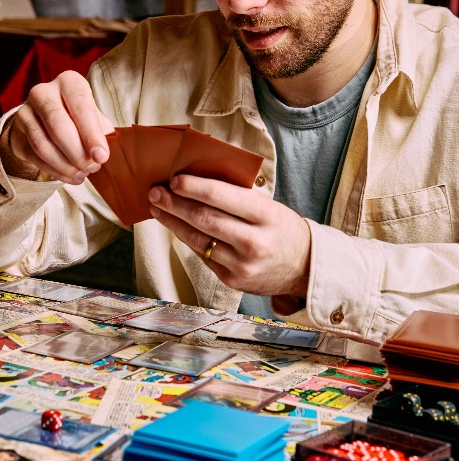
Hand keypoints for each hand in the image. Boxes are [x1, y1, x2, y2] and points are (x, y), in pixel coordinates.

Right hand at [1, 71, 113, 183]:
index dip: (91, 133)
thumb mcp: (94, 117)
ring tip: (82, 173)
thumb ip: (101, 132)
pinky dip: (55, 171)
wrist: (46, 121)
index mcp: (68, 82)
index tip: (101, 156)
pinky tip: (70, 176)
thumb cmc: (77, 117)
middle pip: (58, 125)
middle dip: (77, 152)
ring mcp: (25, 112)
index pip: (80, 104)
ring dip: (65, 165)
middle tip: (92, 167)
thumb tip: (101, 153)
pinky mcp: (16, 133)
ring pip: (43, 145)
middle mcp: (43, 92)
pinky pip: (34, 157)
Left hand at [148, 173, 310, 298]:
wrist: (304, 267)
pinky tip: (175, 226)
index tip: (174, 179)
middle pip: (203, 219)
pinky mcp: (232, 280)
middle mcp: (254, 242)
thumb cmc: (280, 227)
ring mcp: (242, 265)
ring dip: (172, 222)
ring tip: (157, 207)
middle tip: (155, 192)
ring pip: (197, 239)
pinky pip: (201, 255)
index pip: (222, 197)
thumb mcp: (268, 206)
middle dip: (174, 204)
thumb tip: (195, 180)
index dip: (194, 187)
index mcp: (266, 215)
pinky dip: (186, 238)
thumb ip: (236, 196)